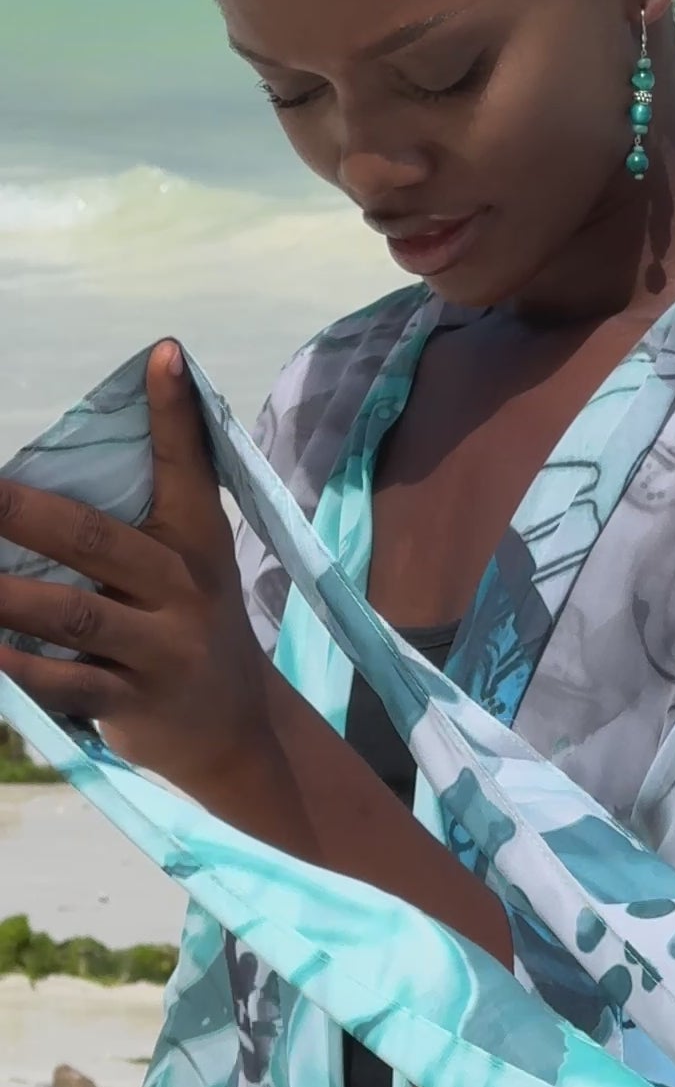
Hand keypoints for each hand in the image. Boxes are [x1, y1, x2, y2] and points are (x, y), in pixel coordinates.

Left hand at [0, 340, 274, 798]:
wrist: (240, 732)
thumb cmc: (190, 627)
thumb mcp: (193, 564)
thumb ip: (149, 512)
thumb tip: (72, 456)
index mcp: (198, 542)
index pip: (188, 466)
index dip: (175, 411)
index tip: (161, 355)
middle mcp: (185, 590)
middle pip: (97, 540)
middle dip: (26, 513)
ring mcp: (162, 650)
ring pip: (74, 614)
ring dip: (6, 595)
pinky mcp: (136, 703)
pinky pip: (67, 685)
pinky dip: (20, 669)